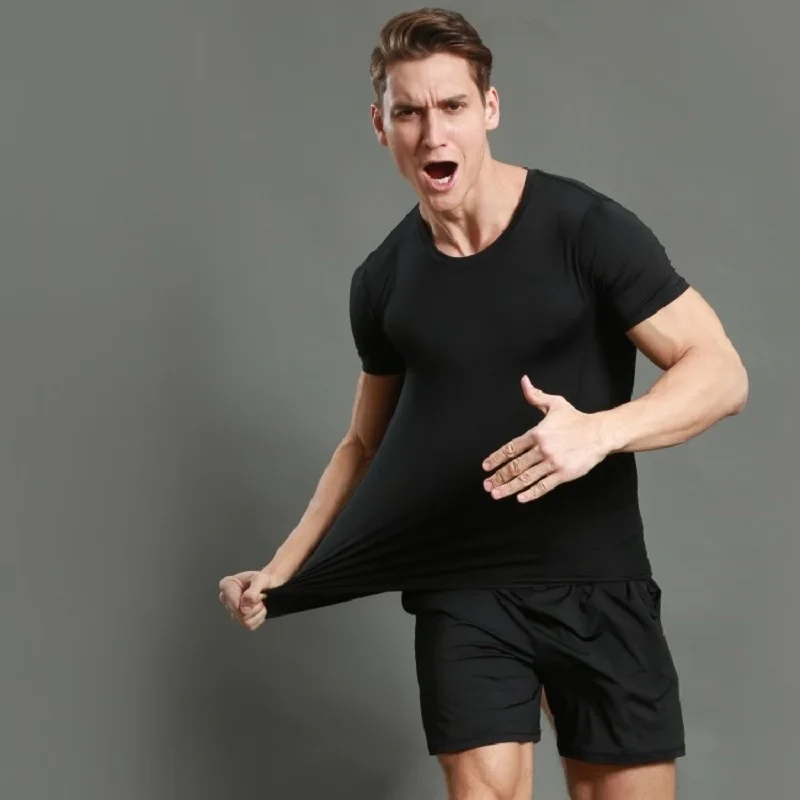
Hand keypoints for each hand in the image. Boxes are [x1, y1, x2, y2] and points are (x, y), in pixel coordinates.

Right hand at [218, 567, 287, 631]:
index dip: (246, 602)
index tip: (256, 595)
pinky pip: (250, 626)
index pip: (232, 602)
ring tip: (260, 601)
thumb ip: (253, 592)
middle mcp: (226, 599)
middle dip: (254, 606)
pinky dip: (259, 617)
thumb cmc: (263, 580)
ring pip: (245, 621)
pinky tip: (260, 608)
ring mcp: (232, 611)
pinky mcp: (239, 620)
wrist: (268, 585)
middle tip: (260, 596)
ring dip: (258, 612)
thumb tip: (245, 608)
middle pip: (239, 613)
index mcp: (227, 585)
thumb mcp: (261, 579)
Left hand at [482, 375, 611, 502]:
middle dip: (499, 476)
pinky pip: (544, 486)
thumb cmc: (577, 419)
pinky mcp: (563, 474)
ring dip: (509, 487)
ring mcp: (552, 463)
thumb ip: (536, 396)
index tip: (486, 467)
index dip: (496, 458)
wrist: (600, 433)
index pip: (511, 448)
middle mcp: (542, 449)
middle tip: (487, 484)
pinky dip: (531, 493)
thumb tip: (524, 381)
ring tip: (496, 493)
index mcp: (537, 433)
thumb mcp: (555, 404)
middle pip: (515, 465)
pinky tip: (520, 498)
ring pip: (526, 477)